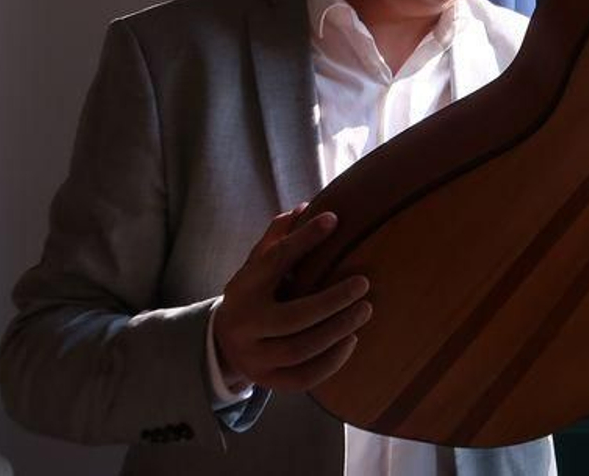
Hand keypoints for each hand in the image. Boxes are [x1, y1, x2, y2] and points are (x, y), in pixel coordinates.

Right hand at [213, 206, 371, 392]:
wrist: (223, 342)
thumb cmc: (255, 294)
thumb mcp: (256, 265)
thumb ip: (277, 239)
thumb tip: (305, 208)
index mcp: (243, 287)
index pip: (273, 261)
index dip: (304, 239)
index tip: (334, 220)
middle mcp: (245, 324)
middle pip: (293, 317)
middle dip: (333, 301)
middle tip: (363, 284)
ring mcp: (254, 356)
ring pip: (300, 349)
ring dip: (338, 329)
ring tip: (365, 310)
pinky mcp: (268, 380)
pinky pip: (303, 377)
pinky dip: (331, 361)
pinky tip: (351, 340)